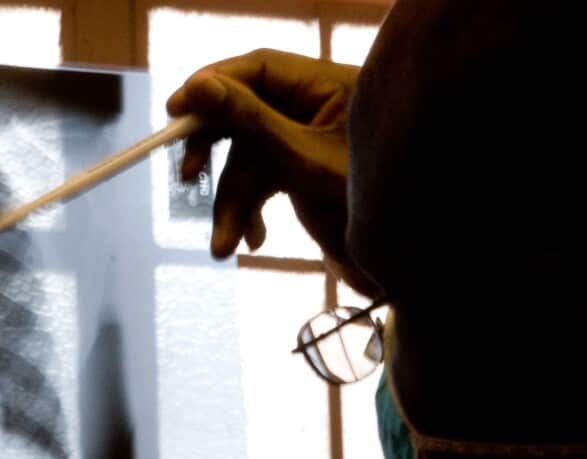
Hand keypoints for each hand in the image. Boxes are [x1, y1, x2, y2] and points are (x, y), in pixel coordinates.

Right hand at [167, 49, 379, 295]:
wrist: (409, 260)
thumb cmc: (369, 201)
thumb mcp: (301, 159)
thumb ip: (249, 121)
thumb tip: (200, 87)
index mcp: (327, 86)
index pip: (258, 69)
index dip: (213, 85)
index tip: (177, 107)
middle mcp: (315, 109)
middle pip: (244, 115)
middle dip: (217, 157)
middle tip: (188, 177)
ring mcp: (307, 142)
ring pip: (249, 161)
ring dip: (231, 205)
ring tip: (223, 246)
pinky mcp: (302, 174)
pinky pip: (262, 183)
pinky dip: (251, 212)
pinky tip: (254, 240)